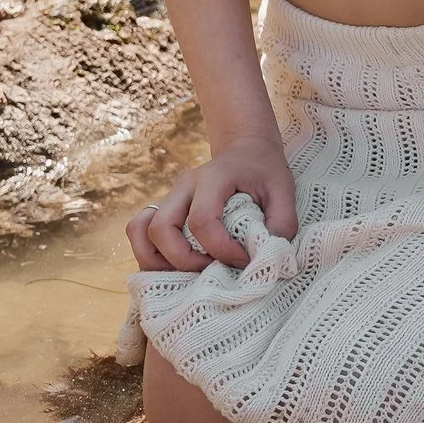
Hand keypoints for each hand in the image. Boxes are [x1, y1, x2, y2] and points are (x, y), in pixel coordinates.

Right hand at [124, 136, 295, 271]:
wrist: (246, 149)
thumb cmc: (264, 171)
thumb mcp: (284, 190)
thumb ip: (283, 222)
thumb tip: (268, 255)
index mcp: (213, 178)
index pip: (202, 220)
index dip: (220, 249)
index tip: (243, 260)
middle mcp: (183, 187)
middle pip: (160, 228)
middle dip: (184, 260)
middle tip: (212, 270)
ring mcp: (169, 197)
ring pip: (140, 232)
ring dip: (159, 261)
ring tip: (190, 273)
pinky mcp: (164, 209)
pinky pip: (139, 233)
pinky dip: (151, 255)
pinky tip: (176, 267)